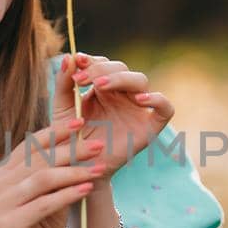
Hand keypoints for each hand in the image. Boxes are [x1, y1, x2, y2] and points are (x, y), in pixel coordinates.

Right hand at [0, 115, 107, 227]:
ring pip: (42, 179)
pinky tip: (88, 189)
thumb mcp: (51, 191)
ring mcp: (0, 205)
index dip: (56, 131)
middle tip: (98, 145)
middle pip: (39, 160)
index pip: (30, 145)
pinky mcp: (10, 224)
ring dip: (74, 172)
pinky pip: (45, 203)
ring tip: (99, 169)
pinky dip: (69, 194)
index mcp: (3, 173)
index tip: (82, 122)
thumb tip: (82, 138)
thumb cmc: (43, 225)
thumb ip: (56, 168)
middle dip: (72, 150)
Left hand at [49, 52, 175, 177]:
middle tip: (82, 78)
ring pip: (141, 81)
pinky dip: (158, 100)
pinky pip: (165, 108)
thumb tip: (70, 56)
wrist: (79, 171)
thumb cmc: (71, 140)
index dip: (92, 60)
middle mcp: (122, 96)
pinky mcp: (150, 127)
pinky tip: (139, 100)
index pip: (103, 64)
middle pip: (122, 68)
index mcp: (103, 89)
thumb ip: (63, 83)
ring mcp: (137, 110)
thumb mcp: (62, 109)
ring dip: (121, 79)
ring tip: (100, 85)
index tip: (78, 61)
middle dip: (102, 69)